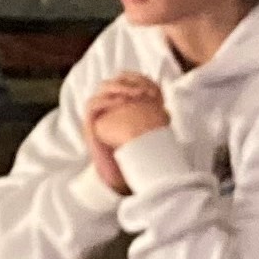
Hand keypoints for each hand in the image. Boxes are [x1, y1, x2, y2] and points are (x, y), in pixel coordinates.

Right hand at [84, 74, 168, 191]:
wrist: (119, 179)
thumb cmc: (134, 157)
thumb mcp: (146, 136)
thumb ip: (153, 122)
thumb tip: (167, 111)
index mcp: (120, 106)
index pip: (125, 81)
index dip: (138, 79)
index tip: (154, 88)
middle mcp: (108, 107)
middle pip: (115, 81)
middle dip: (130, 81)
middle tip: (144, 91)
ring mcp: (98, 115)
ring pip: (102, 89)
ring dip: (118, 87)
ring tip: (133, 95)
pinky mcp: (90, 125)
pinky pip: (92, 105)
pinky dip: (105, 100)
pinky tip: (119, 103)